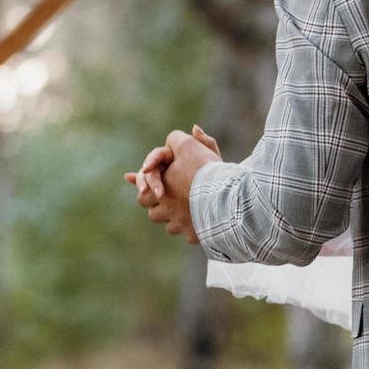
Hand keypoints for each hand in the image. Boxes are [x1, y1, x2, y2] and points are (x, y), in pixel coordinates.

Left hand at [128, 128, 220, 244]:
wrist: (225, 195)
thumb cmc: (204, 169)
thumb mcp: (189, 145)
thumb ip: (177, 139)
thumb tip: (181, 133)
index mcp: (159, 192)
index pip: (142, 194)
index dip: (147, 188)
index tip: (150, 186)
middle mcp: (166, 212)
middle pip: (154, 213)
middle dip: (160, 206)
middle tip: (169, 199)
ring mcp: (180, 226)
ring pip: (171, 225)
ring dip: (175, 219)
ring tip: (188, 209)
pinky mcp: (195, 236)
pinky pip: (190, 235)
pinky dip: (194, 229)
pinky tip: (203, 221)